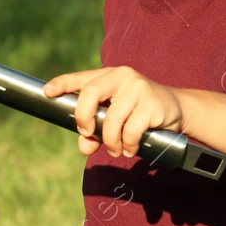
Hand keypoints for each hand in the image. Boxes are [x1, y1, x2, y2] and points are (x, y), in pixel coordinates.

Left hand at [44, 67, 183, 157]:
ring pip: (111, 120)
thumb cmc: (139, 114)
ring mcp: (138, 87)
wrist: (177, 110)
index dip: (62, 84)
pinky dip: (128, 145)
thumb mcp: (115, 120)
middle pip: (90, 94)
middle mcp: (122, 76)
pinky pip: (130, 131)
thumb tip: (84, 146)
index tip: (47, 92)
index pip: (81, 78)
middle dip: (84, 119)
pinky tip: (131, 148)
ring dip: (111, 142)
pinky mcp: (152, 102)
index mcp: (108, 76)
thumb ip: (95, 132)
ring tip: (117, 150)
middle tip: (88, 134)